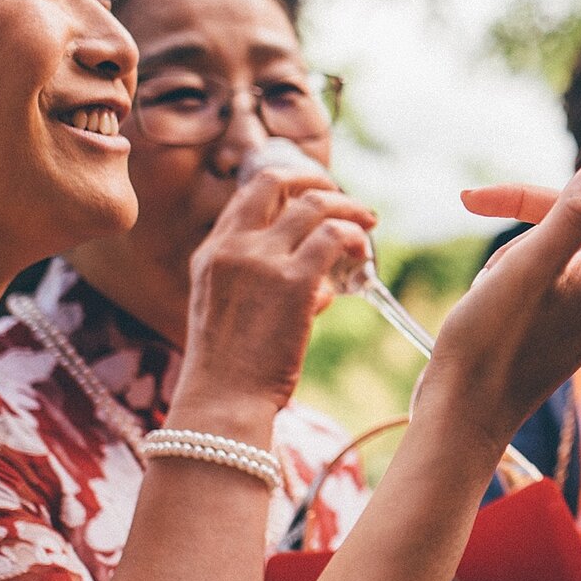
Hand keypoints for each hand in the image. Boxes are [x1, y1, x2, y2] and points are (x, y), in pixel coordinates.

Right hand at [176, 170, 377, 411]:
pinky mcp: (295, 281)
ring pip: (315, 205)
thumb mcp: (229, 312)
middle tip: (344, 197)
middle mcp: (233, 247)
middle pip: (276, 182)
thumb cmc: (231, 370)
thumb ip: (263, 286)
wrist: (222, 401)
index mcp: (212, 252)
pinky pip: (335, 238)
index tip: (313, 195)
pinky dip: (355, 238)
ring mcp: (262, 260)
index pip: (249, 196)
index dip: (286, 186)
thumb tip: (323, 286)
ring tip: (369, 222)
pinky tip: (363, 256)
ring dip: (349, 208)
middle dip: (316, 179)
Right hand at [427, 151, 580, 454]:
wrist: (466, 412)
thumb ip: (573, 213)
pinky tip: (494, 298)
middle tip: (472, 202)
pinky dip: (524, 270)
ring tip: (489, 286)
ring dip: (521, 248)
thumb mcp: (527, 265)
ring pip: (566, 245)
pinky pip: (558, 273)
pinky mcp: (579, 323)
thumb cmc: (490, 341)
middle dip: (532, 209)